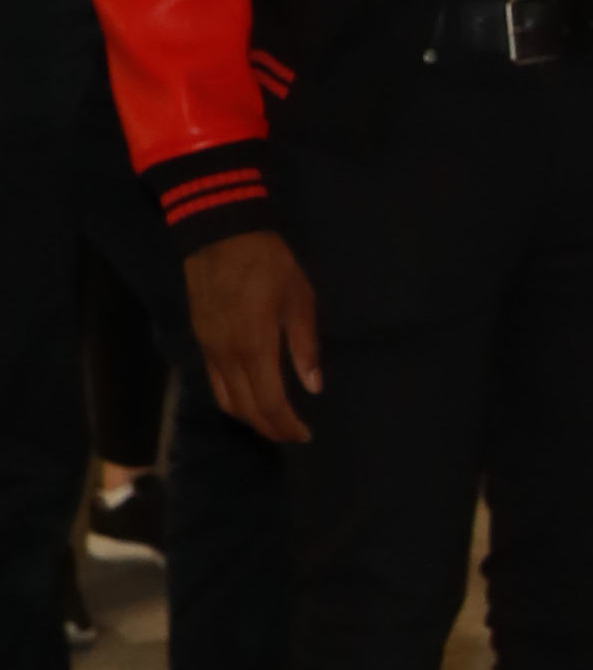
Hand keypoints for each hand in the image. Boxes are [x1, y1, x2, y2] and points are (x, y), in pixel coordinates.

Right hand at [185, 227, 322, 444]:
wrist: (220, 234)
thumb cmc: (268, 265)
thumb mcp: (300, 302)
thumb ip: (305, 348)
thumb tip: (314, 387)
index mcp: (254, 349)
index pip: (269, 404)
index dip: (287, 426)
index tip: (305, 434)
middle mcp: (226, 357)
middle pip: (245, 410)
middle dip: (270, 429)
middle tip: (292, 434)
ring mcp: (209, 349)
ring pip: (226, 400)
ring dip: (249, 418)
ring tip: (273, 421)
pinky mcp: (200, 339)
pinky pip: (214, 382)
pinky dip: (233, 398)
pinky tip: (250, 394)